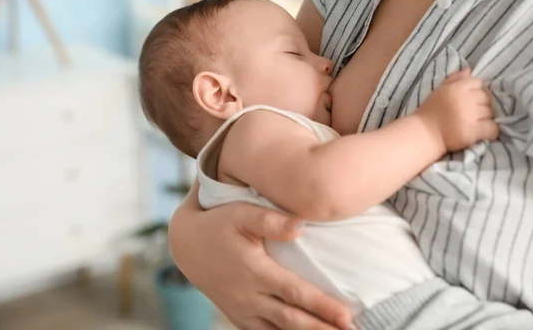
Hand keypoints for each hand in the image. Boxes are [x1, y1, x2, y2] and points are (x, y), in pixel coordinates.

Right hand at [169, 183, 351, 329]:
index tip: (346, 317)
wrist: (186, 243)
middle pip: (291, 321)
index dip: (322, 307)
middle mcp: (248, 296)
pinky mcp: (236, 315)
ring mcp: (241, 310)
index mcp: (253, 271)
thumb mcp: (240, 213)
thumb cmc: (218, 224)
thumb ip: (270, 220)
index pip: (294, 293)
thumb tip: (302, 226)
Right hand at [416, 68, 499, 152]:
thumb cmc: (429, 112)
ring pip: (490, 112)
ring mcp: (470, 116)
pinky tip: (483, 132)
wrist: (423, 134)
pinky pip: (493, 128)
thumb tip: (469, 70)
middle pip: (486, 97)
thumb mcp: (439, 91)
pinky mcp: (473, 131)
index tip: (471, 99)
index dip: (477, 90)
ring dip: (485, 117)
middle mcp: (465, 100)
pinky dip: (491, 130)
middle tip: (474, 112)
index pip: (478, 82)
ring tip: (477, 123)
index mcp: (456, 88)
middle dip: (482, 104)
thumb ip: (454, 79)